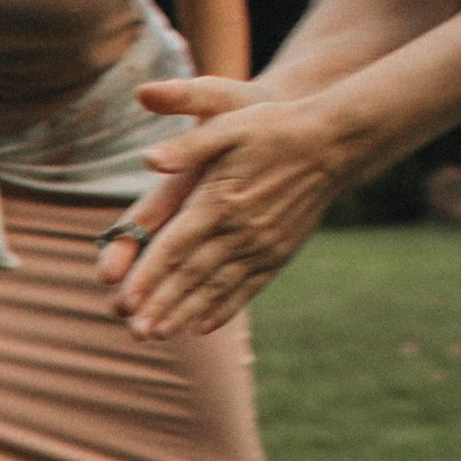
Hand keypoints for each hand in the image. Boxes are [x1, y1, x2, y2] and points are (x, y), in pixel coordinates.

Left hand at [100, 80, 339, 337]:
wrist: (333, 144)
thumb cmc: (273, 129)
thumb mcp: (229, 126)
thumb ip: (188, 145)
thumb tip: (149, 158)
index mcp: (219, 200)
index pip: (176, 244)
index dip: (150, 272)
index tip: (127, 297)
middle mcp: (240, 230)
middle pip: (192, 274)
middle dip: (162, 304)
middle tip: (134, 331)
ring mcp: (262, 245)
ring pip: (217, 287)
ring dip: (186, 312)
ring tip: (159, 334)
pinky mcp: (279, 253)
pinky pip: (248, 287)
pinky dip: (225, 308)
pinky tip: (203, 326)